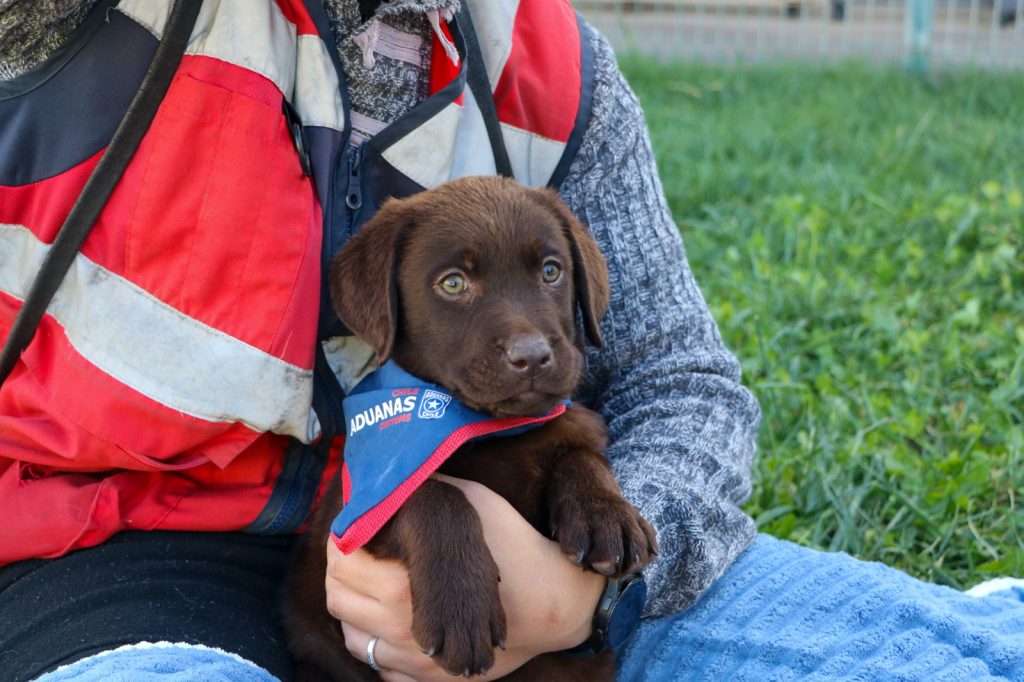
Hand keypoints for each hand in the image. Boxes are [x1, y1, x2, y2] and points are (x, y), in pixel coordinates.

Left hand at [325, 474, 606, 680]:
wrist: (556, 603)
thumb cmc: (515, 547)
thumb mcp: (469, 503)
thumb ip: (426, 490)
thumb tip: (393, 476)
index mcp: (401, 584)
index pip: (339, 563)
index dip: (342, 541)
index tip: (356, 528)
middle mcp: (399, 628)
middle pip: (337, 599)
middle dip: (343, 573)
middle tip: (360, 553)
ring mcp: (411, 659)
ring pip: (352, 636)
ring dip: (356, 609)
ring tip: (373, 585)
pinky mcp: (426, 677)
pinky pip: (378, 664)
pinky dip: (378, 642)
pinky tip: (394, 619)